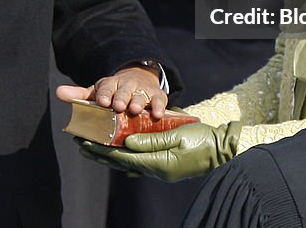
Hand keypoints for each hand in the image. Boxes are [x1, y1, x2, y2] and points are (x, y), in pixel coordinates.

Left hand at [56, 66, 166, 118]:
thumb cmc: (113, 93)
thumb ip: (79, 96)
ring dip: (138, 102)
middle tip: (118, 107)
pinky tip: (158, 115)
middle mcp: (126, 86)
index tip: (102, 102)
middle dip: (121, 98)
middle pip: (123, 91)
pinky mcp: (157, 96)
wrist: (137, 81)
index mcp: (110, 85)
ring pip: (141, 96)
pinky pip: (159, 100)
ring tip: (136, 110)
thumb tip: (58, 92)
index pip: (106, 88)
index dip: (104, 94)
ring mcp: (142, 91)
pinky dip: (159, 107)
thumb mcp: (97, 93)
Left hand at [77, 121, 242, 182]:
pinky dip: (123, 157)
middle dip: (99, 153)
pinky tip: (115, 153)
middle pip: (121, 163)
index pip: (122, 157)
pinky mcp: (165, 166)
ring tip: (91, 147)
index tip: (85, 141)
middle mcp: (156, 170)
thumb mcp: (178, 134)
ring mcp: (161, 170)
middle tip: (80, 143)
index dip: (102, 149)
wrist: (225, 149)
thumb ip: (152, 139)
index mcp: (158, 163)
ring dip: (108, 155)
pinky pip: (138, 163)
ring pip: (127, 164)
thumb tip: (126, 143)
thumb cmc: (203, 138)